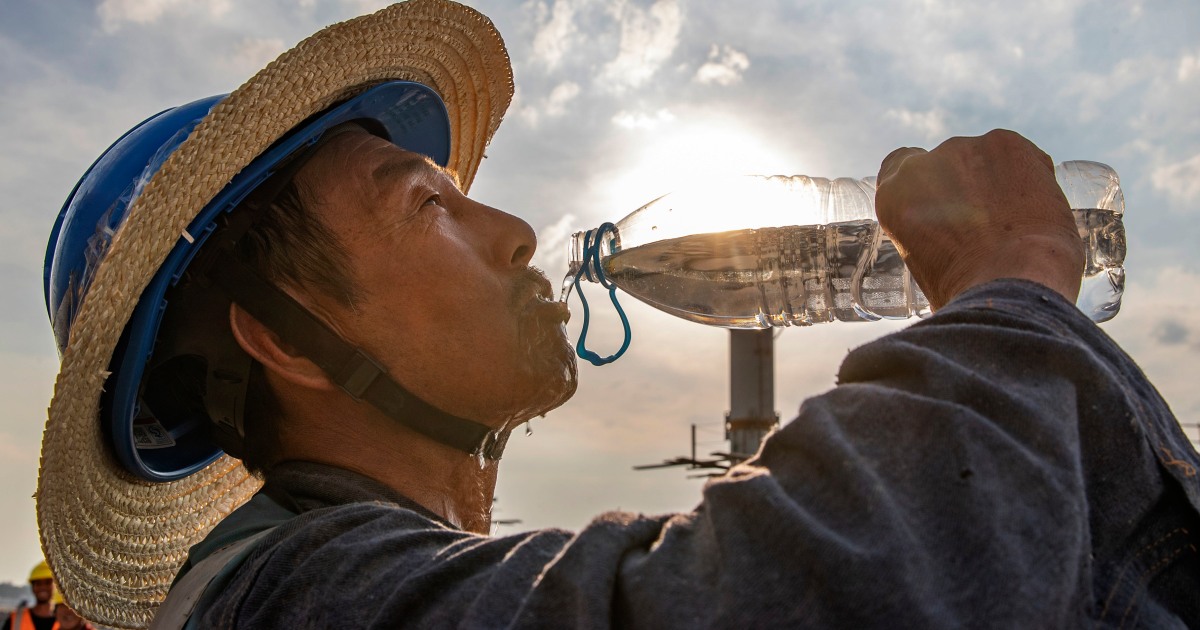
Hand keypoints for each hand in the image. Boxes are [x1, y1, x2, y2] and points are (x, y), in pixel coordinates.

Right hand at [874, 129, 1084, 310]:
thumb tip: (952, 238)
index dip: (926, 182)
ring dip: (998, 182)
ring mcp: (965, 150)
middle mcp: (923, 165)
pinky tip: (1036, 207)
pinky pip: (1020, 156)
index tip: (943, 200)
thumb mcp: (924, 267)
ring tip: (1017, 221)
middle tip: (988, 223)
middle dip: (967, 187)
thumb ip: (928, 235)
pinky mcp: (1006, 144)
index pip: (900, 165)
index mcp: (894, 196)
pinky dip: (1030, 175)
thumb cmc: (966, 293)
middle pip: (948, 164)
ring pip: (985, 160)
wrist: (1012, 282)